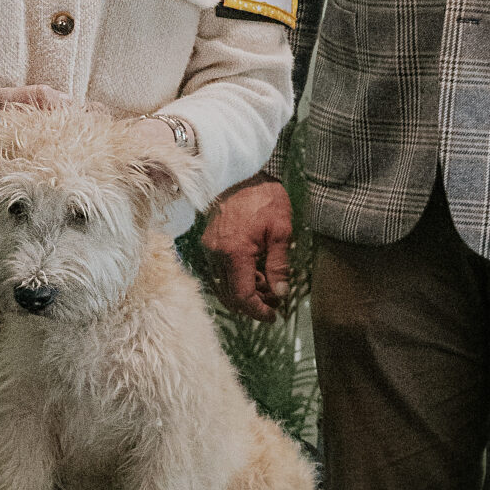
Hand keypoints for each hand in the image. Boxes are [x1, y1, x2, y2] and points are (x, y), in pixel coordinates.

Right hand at [202, 179, 293, 320]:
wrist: (240, 173)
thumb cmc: (263, 198)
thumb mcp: (281, 230)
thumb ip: (279, 265)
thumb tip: (281, 293)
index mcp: (235, 253)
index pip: (242, 296)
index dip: (257, 311)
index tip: (273, 315)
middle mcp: (216, 255)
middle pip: (230, 296)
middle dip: (252, 305)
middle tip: (275, 303)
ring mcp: (209, 250)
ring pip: (223, 287)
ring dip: (244, 293)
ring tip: (268, 287)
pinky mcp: (208, 245)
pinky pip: (219, 273)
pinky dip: (236, 280)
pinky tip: (254, 274)